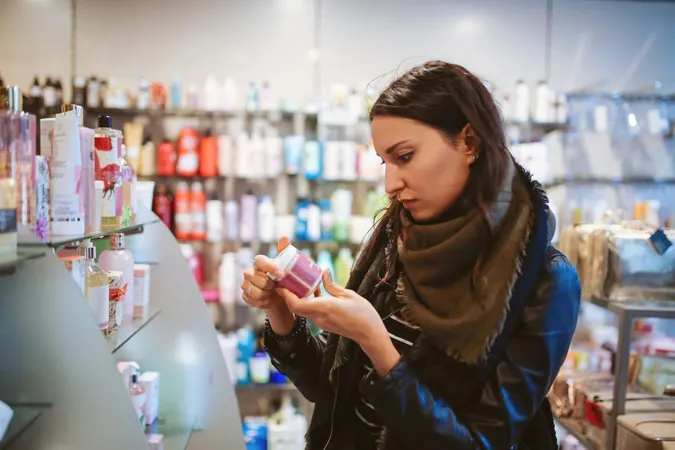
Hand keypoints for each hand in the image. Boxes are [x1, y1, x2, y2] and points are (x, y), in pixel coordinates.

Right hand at [241, 237, 295, 334]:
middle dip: (267, 283)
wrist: (279, 298)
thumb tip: (283, 237)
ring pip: (252, 290)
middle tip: (276, 286)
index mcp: (260, 263)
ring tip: (272, 293)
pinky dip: (261, 302)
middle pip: (254, 277)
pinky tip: (267, 300)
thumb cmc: (282, 280)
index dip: (269, 267)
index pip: (259, 260)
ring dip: (265, 294)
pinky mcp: (245, 295)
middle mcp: (250, 272)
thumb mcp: (286, 267)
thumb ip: (284, 252)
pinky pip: (250, 300)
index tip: (281, 274)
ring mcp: (246, 284)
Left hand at [277, 270, 399, 374]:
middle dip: (288, 294)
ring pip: (302, 309)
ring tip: (298, 281)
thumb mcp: (349, 295)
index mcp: (324, 307)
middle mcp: (319, 316)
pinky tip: (313, 290)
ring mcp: (320, 322)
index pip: (296, 304)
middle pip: (295, 307)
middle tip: (287, 279)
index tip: (282, 283)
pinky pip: (310, 311)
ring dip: (297, 297)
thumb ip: (332, 285)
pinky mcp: (323, 323)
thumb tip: (323, 271)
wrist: (369, 334)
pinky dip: (307, 301)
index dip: (286, 295)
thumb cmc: (363, 314)